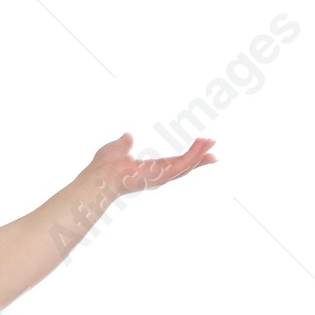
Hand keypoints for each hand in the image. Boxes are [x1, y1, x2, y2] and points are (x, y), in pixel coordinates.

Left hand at [89, 130, 215, 198]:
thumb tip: (127, 136)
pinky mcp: (162, 176)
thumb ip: (125, 143)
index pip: (172, 164)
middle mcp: (157, 176)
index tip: (199, 150)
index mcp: (149, 170)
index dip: (186, 157)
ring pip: (185, 166)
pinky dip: (193, 155)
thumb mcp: (118, 147)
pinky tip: (202, 145)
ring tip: (210, 142)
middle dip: (199, 158)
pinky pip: (182, 165)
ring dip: (199, 154)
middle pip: (184, 168)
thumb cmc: (104, 165)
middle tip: (214, 151)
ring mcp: (160, 177)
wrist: (101, 174)